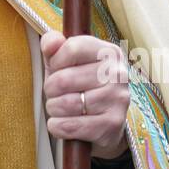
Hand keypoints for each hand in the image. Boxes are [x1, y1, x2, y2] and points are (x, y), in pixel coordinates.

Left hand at [40, 30, 129, 157]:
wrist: (103, 122)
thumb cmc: (79, 85)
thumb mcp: (64, 60)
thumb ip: (53, 45)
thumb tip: (50, 42)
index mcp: (109, 52)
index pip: (72, 48)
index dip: (56, 61)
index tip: (56, 69)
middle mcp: (118, 74)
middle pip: (65, 79)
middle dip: (50, 89)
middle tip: (54, 93)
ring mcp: (118, 100)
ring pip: (66, 104)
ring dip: (53, 108)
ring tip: (59, 107)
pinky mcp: (113, 124)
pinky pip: (71, 126)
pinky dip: (57, 126)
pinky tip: (61, 123)